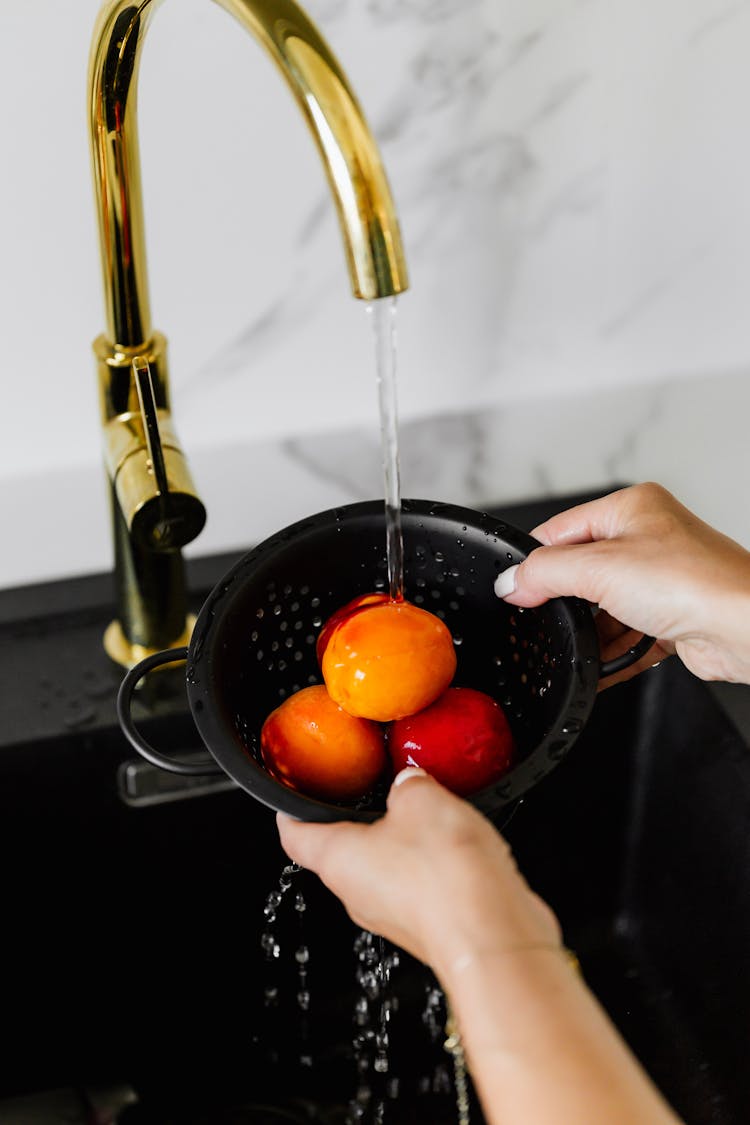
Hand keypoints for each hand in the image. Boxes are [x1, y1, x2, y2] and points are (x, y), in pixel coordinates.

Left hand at [277, 769, 559, 978]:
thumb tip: (411, 782)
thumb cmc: (445, 877)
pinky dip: (434, 867)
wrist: (493, 935)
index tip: (291, 799)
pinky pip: (421, 889)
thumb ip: (408, 784)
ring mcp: (392, 917)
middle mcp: (358, 894)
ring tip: (431, 817)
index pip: (295, 837)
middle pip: (343, 853)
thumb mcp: (420, 798)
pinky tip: (460, 849)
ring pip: (386, 871)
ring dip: (404, 844)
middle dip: (360, 823)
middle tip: (375, 794)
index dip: (291, 814)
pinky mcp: (427, 928)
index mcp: (338, 859)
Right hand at [495, 482, 749, 686]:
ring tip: (574, 647)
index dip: (534, 560)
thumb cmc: (695, 583)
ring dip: (589, 633)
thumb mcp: (599, 568)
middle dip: (564, 602)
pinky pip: (628, 639)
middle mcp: (649, 539)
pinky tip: (597, 670)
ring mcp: (663, 581)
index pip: (561, 529)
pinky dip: (611, 656)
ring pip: (605, 609)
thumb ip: (545, 573)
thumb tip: (511, 582)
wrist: (747, 628)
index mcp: (631, 508)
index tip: (512, 588)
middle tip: (542, 620)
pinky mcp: (673, 620)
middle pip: (582, 572)